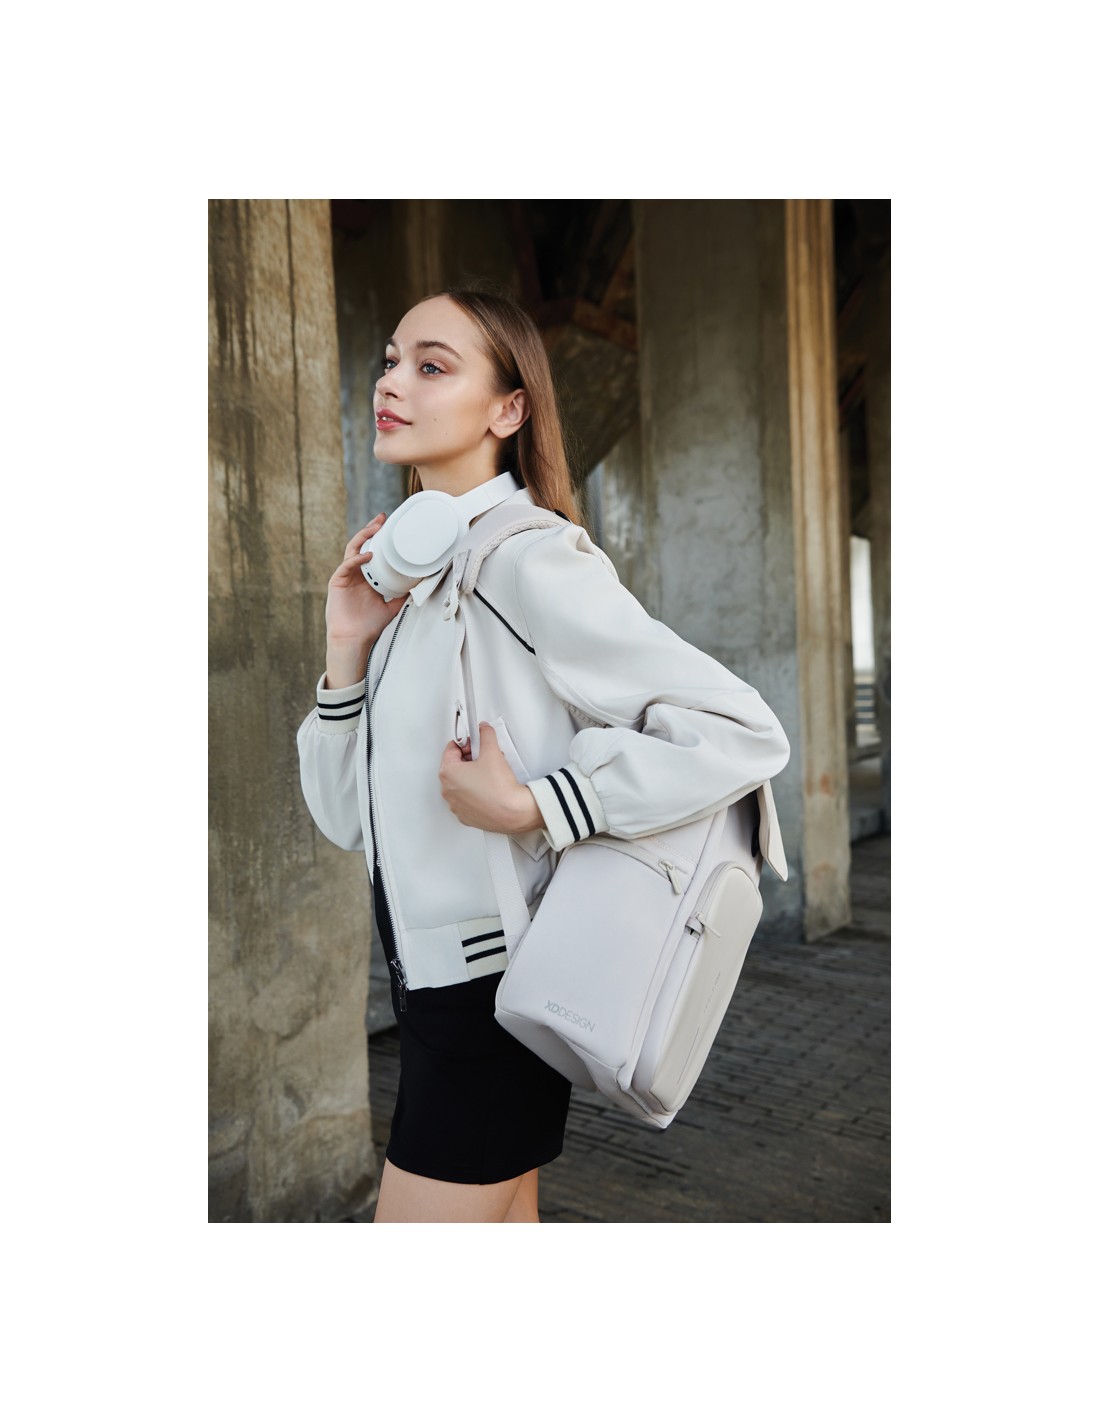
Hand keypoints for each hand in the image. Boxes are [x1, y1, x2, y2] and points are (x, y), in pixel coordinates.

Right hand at [324, 513, 405, 686]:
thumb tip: (419, 584)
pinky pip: (347, 565)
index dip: (380, 538)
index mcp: (367, 577)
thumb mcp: (391, 606)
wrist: (354, 640)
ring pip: (353, 550)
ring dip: (364, 537)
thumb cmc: (369, 625)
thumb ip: (402, 594)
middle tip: (382, 518)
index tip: (391, 527)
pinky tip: (369, 555)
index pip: (372, 551)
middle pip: (362, 545)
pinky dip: (358, 558)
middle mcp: (356, 574)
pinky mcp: (337, 581)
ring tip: (376, 528)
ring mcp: (346, 576)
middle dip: (371, 530)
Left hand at [438, 723, 543, 833]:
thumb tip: (484, 730)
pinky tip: (489, 789)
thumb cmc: (499, 789)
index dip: (466, 743)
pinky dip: (475, 792)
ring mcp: (456, 805)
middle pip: (456, 766)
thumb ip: (486, 735)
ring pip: (461, 783)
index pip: (451, 749)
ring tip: (490, 774)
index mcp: (448, 773)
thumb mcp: (492, 752)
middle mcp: (448, 791)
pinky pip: (467, 799)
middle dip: (471, 759)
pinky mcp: (466, 816)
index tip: (475, 743)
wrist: (512, 812)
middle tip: (485, 757)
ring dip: (473, 776)